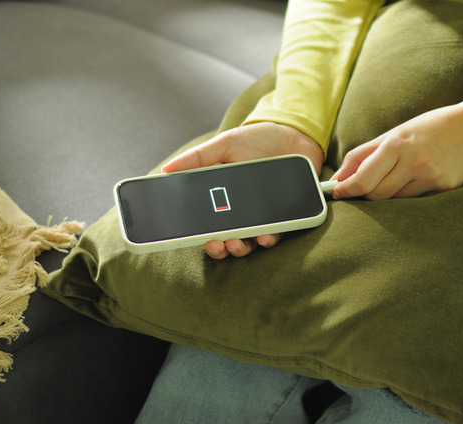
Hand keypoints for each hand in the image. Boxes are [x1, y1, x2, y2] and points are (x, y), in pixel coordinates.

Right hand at [163, 122, 322, 258]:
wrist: (296, 136)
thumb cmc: (258, 140)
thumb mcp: (226, 144)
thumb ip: (199, 157)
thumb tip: (166, 169)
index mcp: (221, 197)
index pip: (204, 220)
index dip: (195, 233)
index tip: (185, 237)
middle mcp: (240, 212)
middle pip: (223, 238)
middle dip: (217, 247)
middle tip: (214, 244)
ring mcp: (261, 217)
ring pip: (247, 242)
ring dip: (239, 248)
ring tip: (234, 243)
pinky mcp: (283, 218)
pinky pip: (274, 235)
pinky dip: (267, 239)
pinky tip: (263, 237)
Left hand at [330, 90, 462, 199]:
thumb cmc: (431, 127)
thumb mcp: (395, 132)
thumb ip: (364, 154)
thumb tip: (339, 177)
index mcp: (398, 144)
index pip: (363, 179)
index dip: (346, 190)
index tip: (338, 192)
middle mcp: (415, 162)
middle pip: (376, 195)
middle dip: (365, 194)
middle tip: (361, 188)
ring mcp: (432, 178)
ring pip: (395, 201)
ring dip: (387, 195)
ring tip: (394, 179)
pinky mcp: (446, 189)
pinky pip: (416, 202)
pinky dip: (408, 196)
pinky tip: (415, 181)